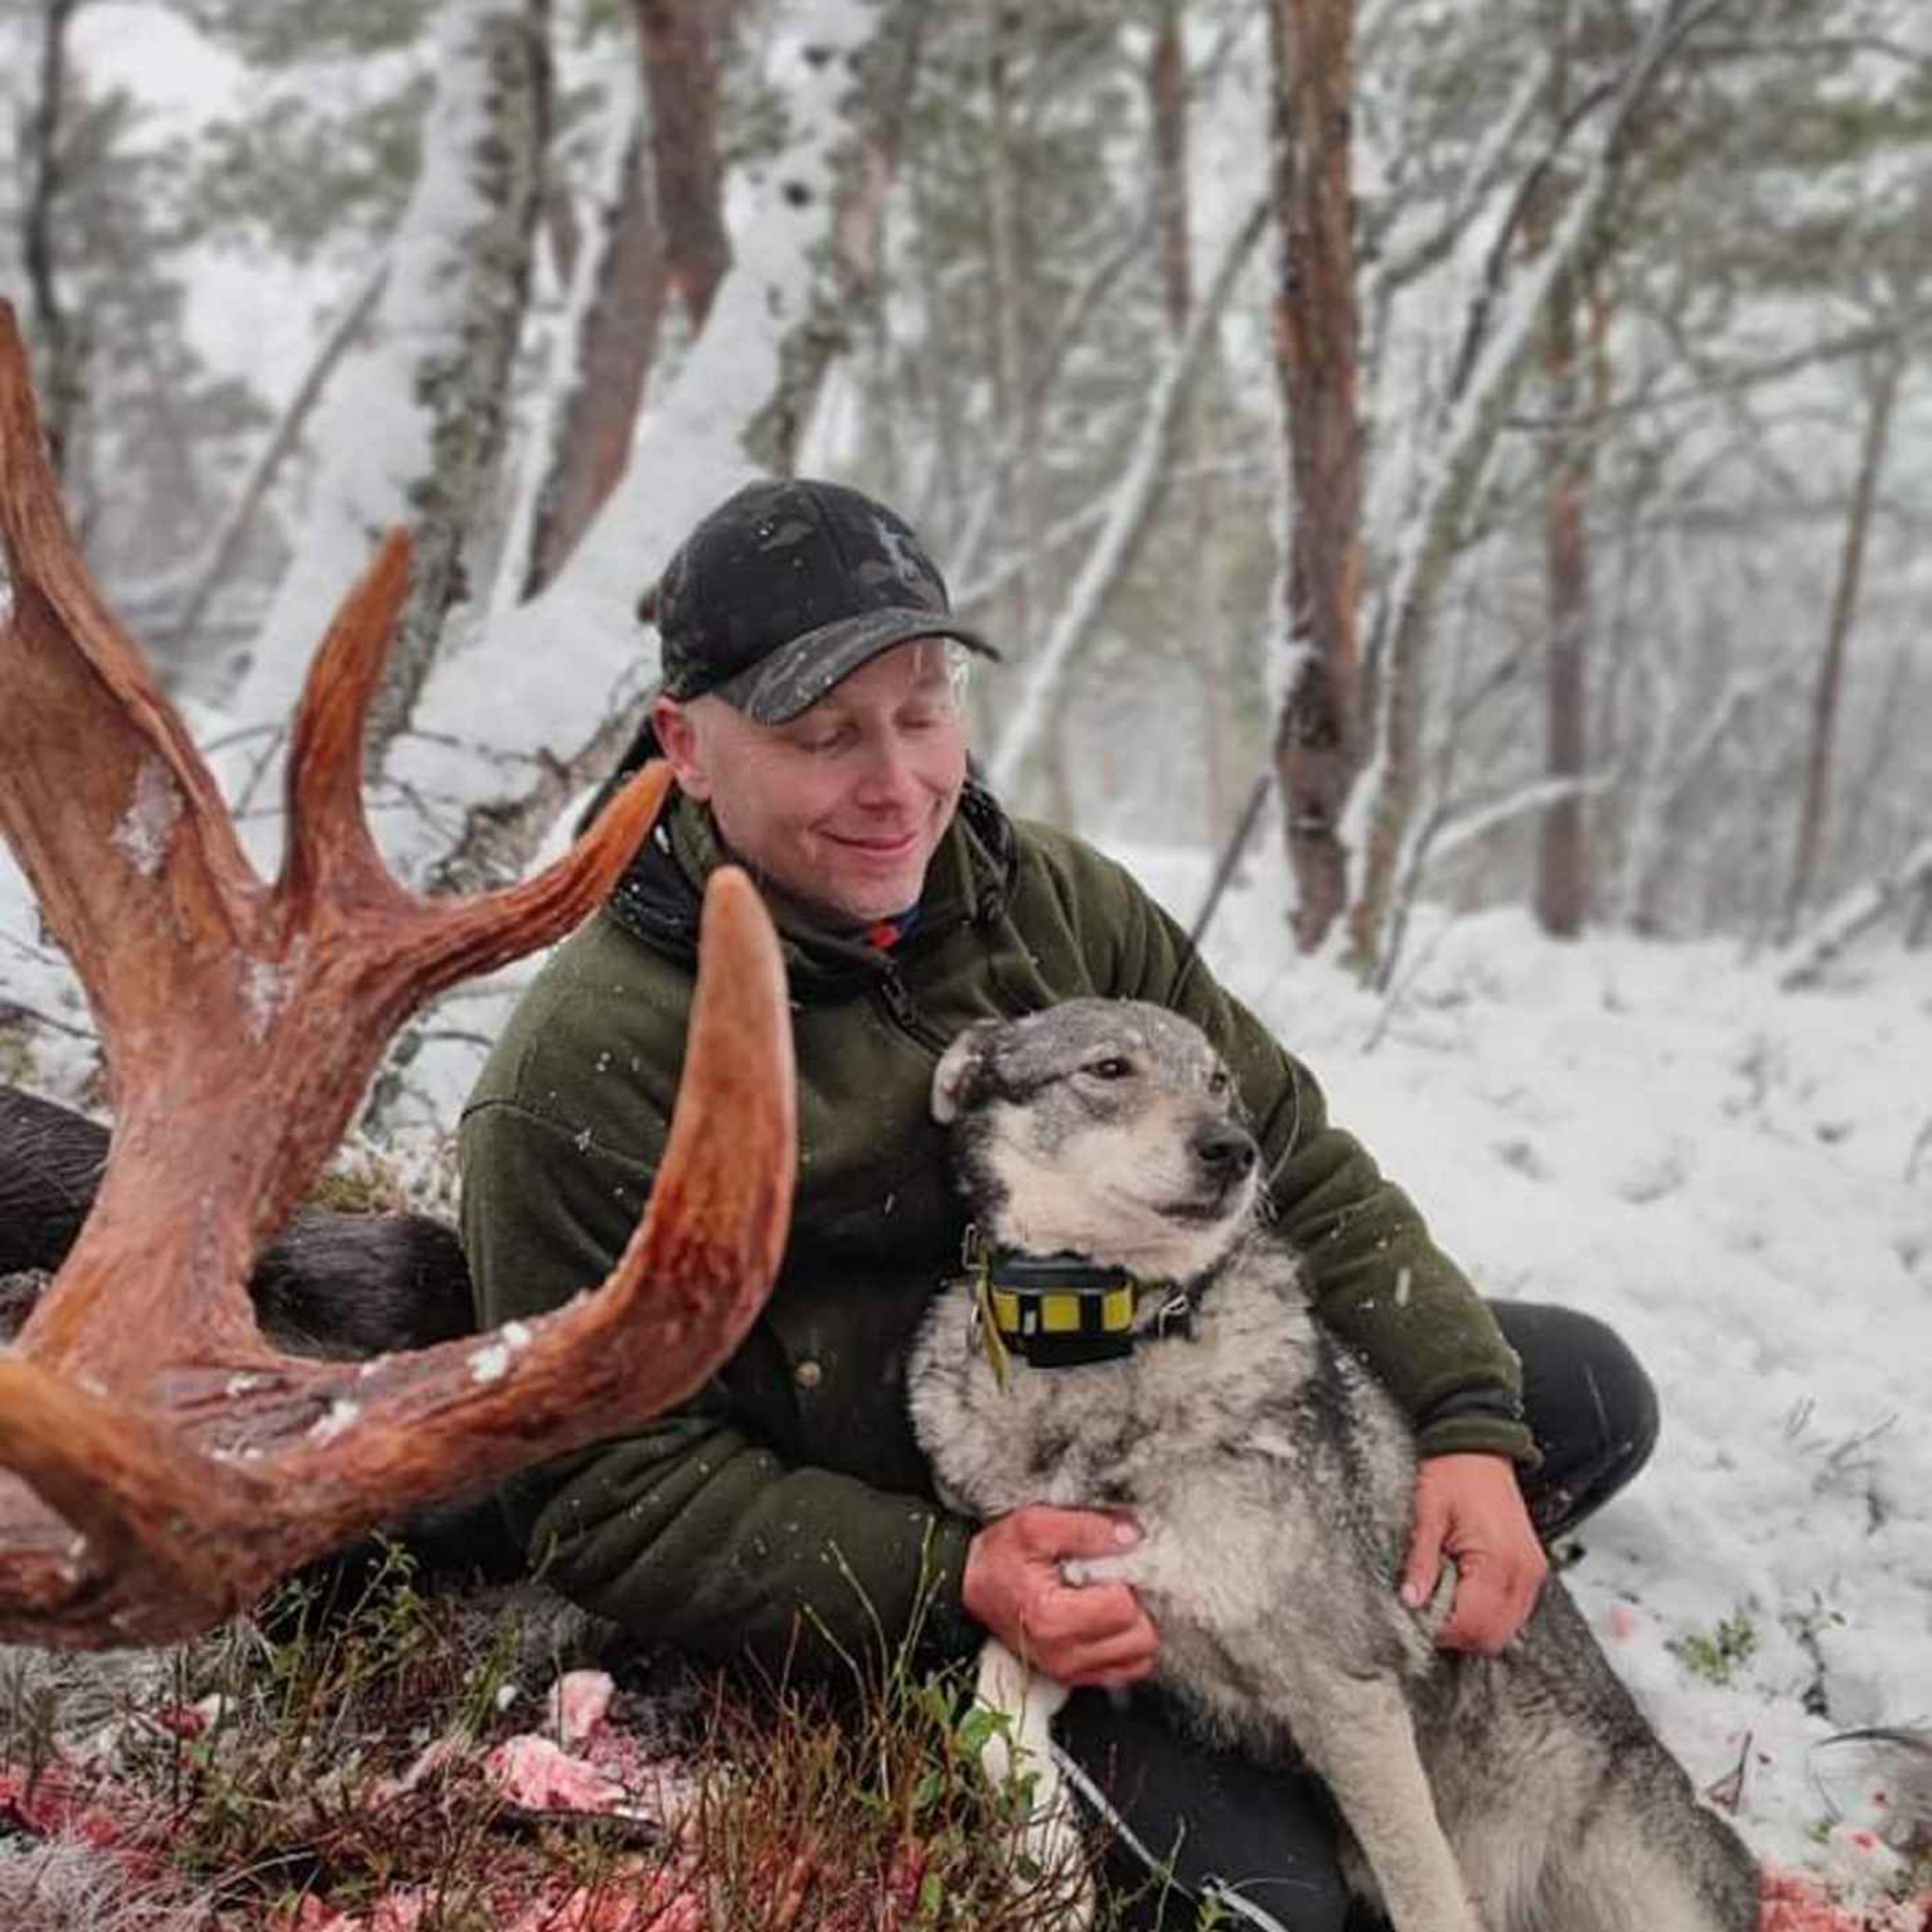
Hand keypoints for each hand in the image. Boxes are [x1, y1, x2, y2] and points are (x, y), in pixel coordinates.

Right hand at [963, 1505, 1159, 1688]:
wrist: (969, 1586)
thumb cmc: (1000, 1557)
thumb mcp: (1034, 1525)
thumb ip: (1083, 1527)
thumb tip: (1129, 1535)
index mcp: (1052, 1618)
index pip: (1124, 1607)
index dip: (1127, 1577)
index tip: (1112, 1562)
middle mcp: (1062, 1654)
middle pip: (1140, 1638)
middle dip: (1137, 1604)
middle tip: (1116, 1580)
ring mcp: (1068, 1671)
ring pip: (1139, 1658)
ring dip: (1135, 1627)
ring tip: (1112, 1598)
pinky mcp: (1074, 1677)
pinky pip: (1127, 1670)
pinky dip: (1128, 1646)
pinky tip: (1110, 1619)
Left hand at [1400, 1452, 1547, 1653]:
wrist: (1478, 1447)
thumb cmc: (1452, 1473)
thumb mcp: (1426, 1513)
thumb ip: (1420, 1561)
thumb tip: (1411, 1601)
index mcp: (1497, 1558)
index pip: (1473, 1623)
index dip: (1441, 1631)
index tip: (1418, 1618)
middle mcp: (1523, 1571)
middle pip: (1493, 1636)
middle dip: (1459, 1634)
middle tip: (1429, 1612)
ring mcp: (1531, 1571)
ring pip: (1506, 1630)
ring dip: (1475, 1626)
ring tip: (1446, 1598)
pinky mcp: (1532, 1569)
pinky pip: (1514, 1610)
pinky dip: (1490, 1613)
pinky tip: (1465, 1592)